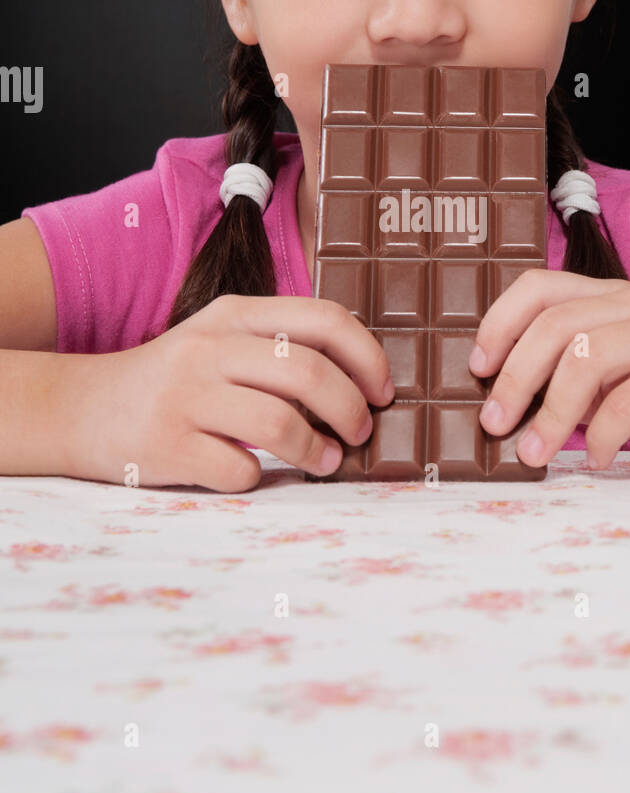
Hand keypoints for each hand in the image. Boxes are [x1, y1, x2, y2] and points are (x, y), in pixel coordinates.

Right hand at [67, 294, 392, 490]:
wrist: (82, 407)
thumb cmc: (175, 380)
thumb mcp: (222, 340)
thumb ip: (281, 347)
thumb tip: (364, 381)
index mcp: (235, 315)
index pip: (324, 318)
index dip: (368, 357)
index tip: (383, 391)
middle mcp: (210, 347)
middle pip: (310, 374)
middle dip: (351, 411)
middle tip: (360, 432)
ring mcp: (185, 396)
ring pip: (281, 424)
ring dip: (318, 451)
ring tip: (326, 461)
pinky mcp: (166, 445)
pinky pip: (239, 469)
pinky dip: (258, 478)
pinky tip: (252, 473)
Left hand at [469, 271, 629, 468]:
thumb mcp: (613, 384)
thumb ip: (569, 378)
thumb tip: (498, 403)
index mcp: (615, 298)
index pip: (540, 287)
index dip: (499, 324)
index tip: (477, 370)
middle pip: (555, 323)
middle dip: (514, 377)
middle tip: (493, 424)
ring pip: (585, 356)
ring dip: (550, 413)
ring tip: (535, 452)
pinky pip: (628, 399)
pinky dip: (602, 436)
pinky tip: (598, 459)